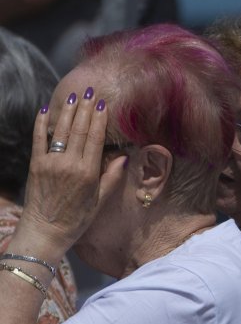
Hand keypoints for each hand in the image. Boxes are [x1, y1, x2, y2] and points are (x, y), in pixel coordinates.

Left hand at [18, 89, 124, 254]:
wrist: (45, 231)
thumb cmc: (76, 219)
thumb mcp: (100, 201)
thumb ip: (111, 177)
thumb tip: (123, 157)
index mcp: (88, 173)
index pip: (95, 139)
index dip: (99, 119)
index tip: (102, 104)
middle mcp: (69, 165)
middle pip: (79, 130)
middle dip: (84, 109)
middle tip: (88, 91)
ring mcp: (51, 164)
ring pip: (61, 132)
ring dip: (67, 112)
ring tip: (73, 97)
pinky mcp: (35, 166)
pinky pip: (38, 140)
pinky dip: (41, 124)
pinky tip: (44, 111)